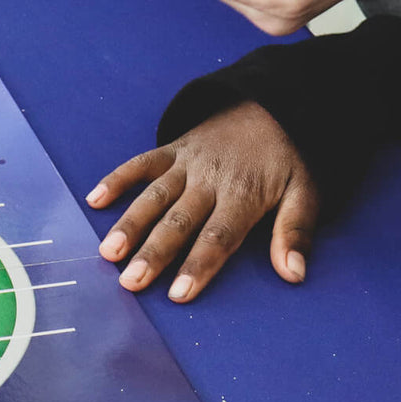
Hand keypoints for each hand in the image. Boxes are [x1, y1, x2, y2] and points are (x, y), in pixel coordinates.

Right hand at [86, 101, 317, 300]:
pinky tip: (95, 200)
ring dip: (130, 224)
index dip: (197, 266)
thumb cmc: (287, 159)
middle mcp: (210, 180)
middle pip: (178, 222)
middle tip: (130, 282)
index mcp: (244, 195)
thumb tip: (293, 274)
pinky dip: (117, 180)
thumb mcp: (306, 192)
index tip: (178, 294)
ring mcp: (186, 164)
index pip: (218, 237)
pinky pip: (140, 163)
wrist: (273, 107)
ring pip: (154, 197)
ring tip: (108, 252)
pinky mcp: (171, 150)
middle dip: (153, 253)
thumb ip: (295, 232)